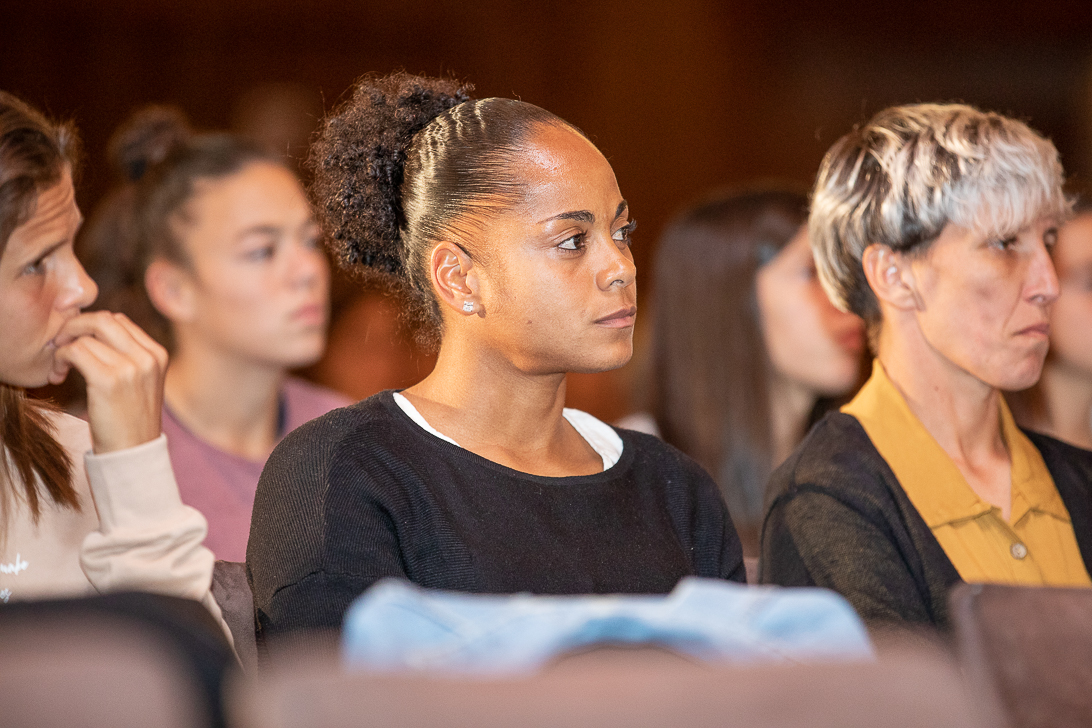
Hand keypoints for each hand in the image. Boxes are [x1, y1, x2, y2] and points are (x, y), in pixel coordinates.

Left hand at [50, 312, 168, 453]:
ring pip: (87, 334)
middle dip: (75, 326)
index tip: (77, 342)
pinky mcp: (109, 380)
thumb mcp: (140, 382)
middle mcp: (148, 357)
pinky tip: (59, 375)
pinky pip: (76, 351)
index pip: (120, 321)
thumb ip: (127, 355)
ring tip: (61, 367)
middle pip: (104, 319)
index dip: (92, 325)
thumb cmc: (130, 420)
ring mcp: (131, 368)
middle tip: (61, 345)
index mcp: (158, 355)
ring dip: (64, 346)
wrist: (133, 452)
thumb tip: (92, 330)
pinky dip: (61, 359)